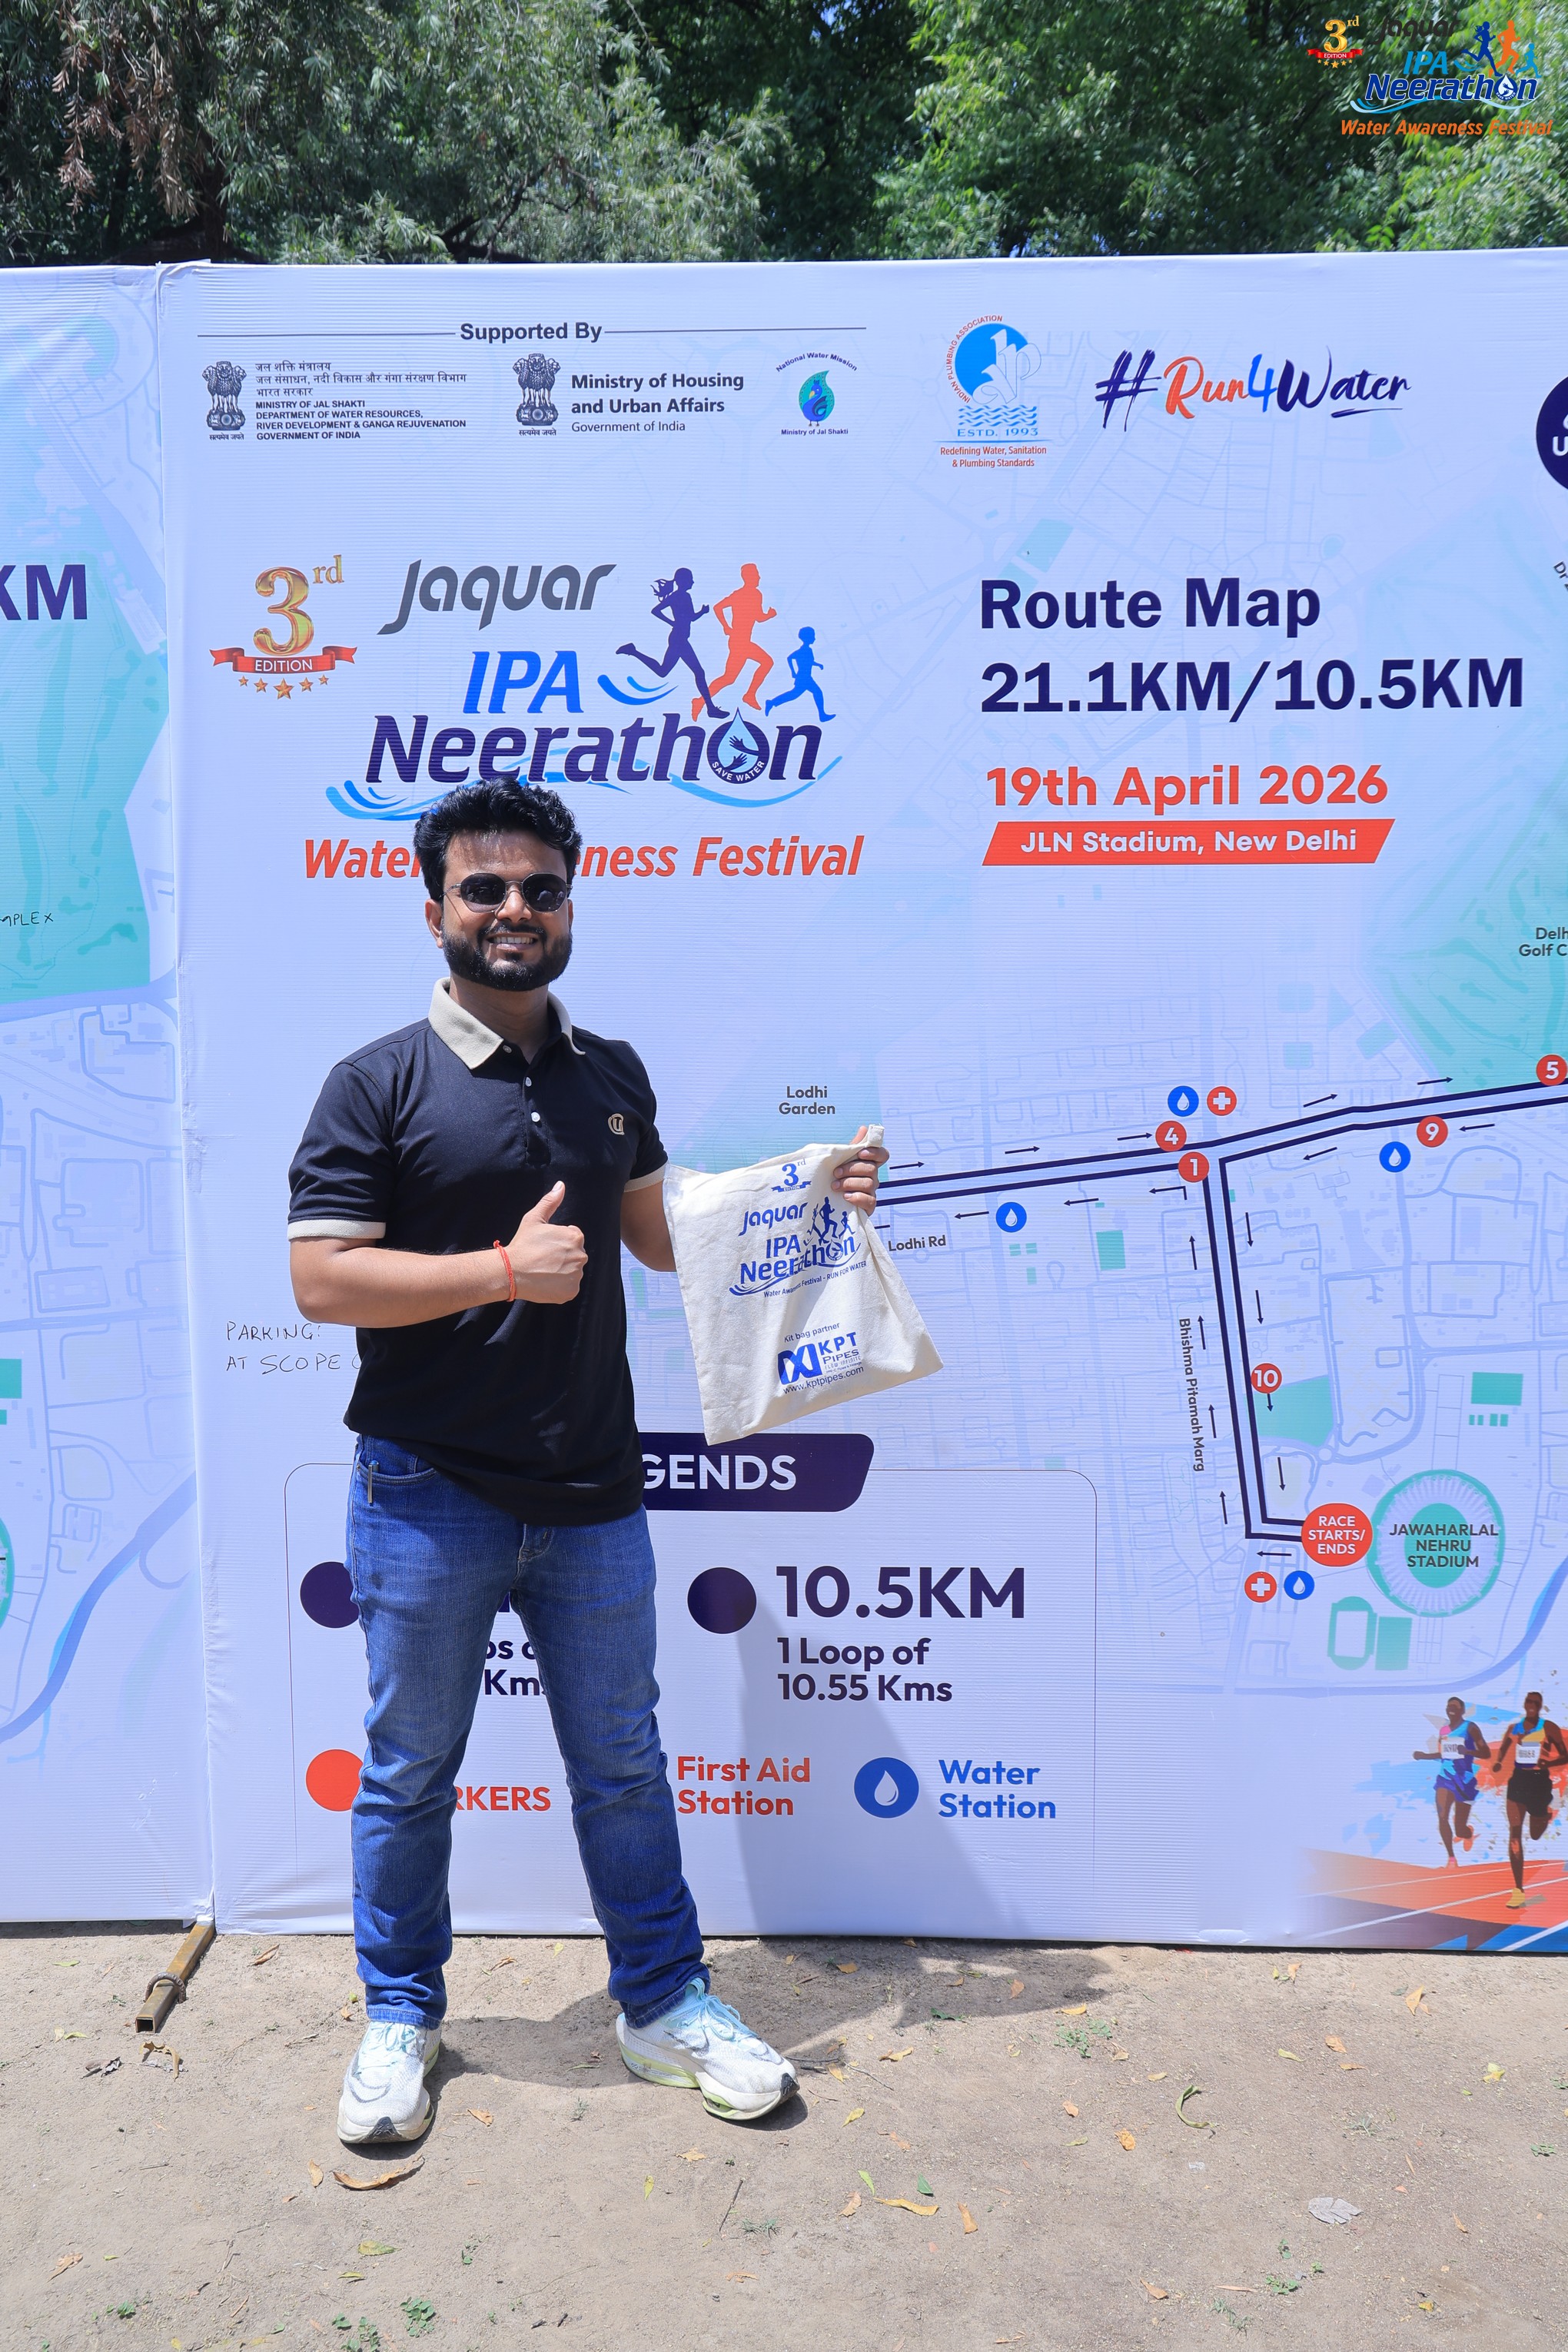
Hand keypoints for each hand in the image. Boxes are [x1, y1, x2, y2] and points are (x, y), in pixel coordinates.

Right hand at [505, 1182, 585, 1302]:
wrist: (511, 1271)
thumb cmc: (522, 1243)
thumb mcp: (534, 1219)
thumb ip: (550, 1202)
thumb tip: (561, 1186)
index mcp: (575, 1236)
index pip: (573, 1239)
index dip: (558, 1243)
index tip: (544, 1247)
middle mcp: (581, 1255)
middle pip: (575, 1256)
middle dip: (562, 1257)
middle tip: (543, 1260)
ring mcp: (577, 1275)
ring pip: (572, 1272)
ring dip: (561, 1272)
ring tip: (543, 1271)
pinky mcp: (572, 1291)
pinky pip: (569, 1288)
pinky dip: (560, 1287)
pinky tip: (546, 1282)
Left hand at [831, 1125, 887, 1213]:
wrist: (829, 1203)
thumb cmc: (836, 1179)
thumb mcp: (841, 1162)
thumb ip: (853, 1147)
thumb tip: (864, 1128)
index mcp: (869, 1164)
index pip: (883, 1155)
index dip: (875, 1152)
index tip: (860, 1153)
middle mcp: (873, 1177)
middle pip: (871, 1169)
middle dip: (852, 1169)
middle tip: (836, 1172)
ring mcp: (872, 1192)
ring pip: (868, 1183)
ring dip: (849, 1183)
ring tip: (835, 1186)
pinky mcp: (869, 1206)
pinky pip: (869, 1200)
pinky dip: (856, 1197)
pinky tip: (845, 1197)